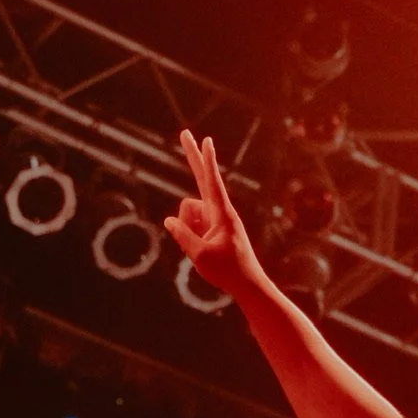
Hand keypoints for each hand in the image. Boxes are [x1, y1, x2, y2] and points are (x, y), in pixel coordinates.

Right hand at [164, 130, 262, 297]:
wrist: (247, 284)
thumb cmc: (227, 271)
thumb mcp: (200, 256)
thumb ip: (182, 235)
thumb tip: (170, 220)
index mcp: (222, 214)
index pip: (211, 182)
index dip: (206, 161)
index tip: (206, 140)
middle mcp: (219, 211)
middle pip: (201, 178)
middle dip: (192, 156)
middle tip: (185, 133)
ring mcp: (214, 218)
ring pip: (187, 214)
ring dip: (188, 231)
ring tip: (205, 250)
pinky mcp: (211, 227)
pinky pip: (190, 226)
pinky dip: (190, 238)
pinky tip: (204, 251)